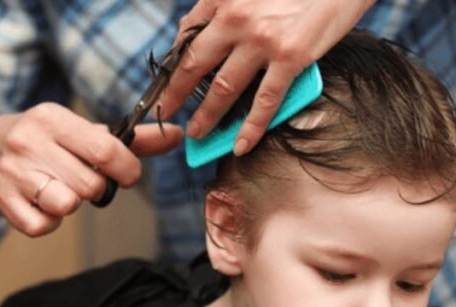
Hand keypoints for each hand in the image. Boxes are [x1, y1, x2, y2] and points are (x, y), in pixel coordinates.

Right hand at [0, 103, 181, 236]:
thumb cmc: (46, 141)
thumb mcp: (82, 130)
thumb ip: (131, 138)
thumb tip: (177, 135)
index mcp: (52, 118)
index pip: (105, 149)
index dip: (126, 169)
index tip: (126, 175)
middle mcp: (28, 142)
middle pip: (89, 184)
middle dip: (95, 187)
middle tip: (82, 179)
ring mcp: (12, 174)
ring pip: (67, 205)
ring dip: (72, 203)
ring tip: (62, 190)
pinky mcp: (2, 202)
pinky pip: (44, 226)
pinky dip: (50, 222)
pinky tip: (45, 205)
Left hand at [157, 0, 373, 154]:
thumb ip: (228, 8)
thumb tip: (205, 34)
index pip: (187, 35)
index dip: (173, 62)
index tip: (164, 81)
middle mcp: (236, 19)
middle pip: (195, 64)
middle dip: (175, 93)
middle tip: (165, 113)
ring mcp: (262, 41)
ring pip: (224, 87)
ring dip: (207, 115)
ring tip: (197, 133)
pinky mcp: (291, 58)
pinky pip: (266, 100)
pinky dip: (252, 127)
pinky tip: (241, 145)